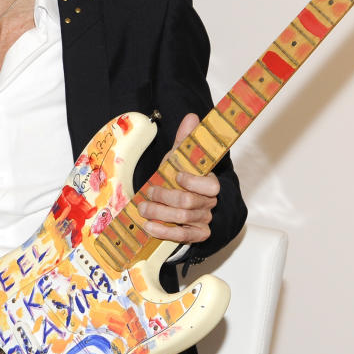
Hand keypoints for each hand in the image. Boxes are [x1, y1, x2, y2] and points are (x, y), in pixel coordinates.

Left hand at [139, 113, 219, 244]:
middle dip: (165, 197)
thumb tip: (192, 117)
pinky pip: (183, 237)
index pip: (211, 185)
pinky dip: (164, 231)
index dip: (193, 182)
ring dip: (159, 213)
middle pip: (189, 203)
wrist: (175, 204)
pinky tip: (149, 226)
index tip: (176, 176)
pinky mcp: (197, 235)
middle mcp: (209, 202)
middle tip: (148, 193)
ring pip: (183, 219)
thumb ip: (185, 140)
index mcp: (208, 183)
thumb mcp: (179, 159)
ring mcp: (204, 220)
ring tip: (142, 208)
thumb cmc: (178, 178)